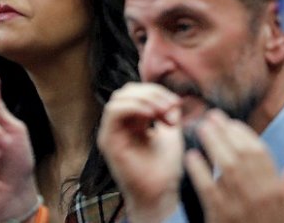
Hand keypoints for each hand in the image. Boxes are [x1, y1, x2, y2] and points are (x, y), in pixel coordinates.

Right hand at [96, 83, 183, 222]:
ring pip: (119, 98)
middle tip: (171, 107)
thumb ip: (168, 111)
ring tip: (162, 111)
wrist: (160, 191)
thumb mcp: (170, 131)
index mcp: (133, 121)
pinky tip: (151, 114)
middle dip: (152, 93)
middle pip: (128, 91)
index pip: (138, 92)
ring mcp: (111, 132)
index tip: (176, 104)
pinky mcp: (107, 140)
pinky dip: (133, 107)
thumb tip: (171, 97)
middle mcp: (119, 125)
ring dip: (144, 99)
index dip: (157, 91)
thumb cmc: (165, 167)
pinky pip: (113, 111)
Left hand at [185, 110, 283, 222]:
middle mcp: (260, 195)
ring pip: (225, 166)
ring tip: (200, 129)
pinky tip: (191, 157)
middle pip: (241, 154)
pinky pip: (208, 188)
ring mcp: (240, 206)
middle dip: (225, 132)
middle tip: (211, 117)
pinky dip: (199, 170)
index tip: (231, 123)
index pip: (260, 153)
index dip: (244, 134)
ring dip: (211, 143)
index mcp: (276, 191)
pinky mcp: (220, 217)